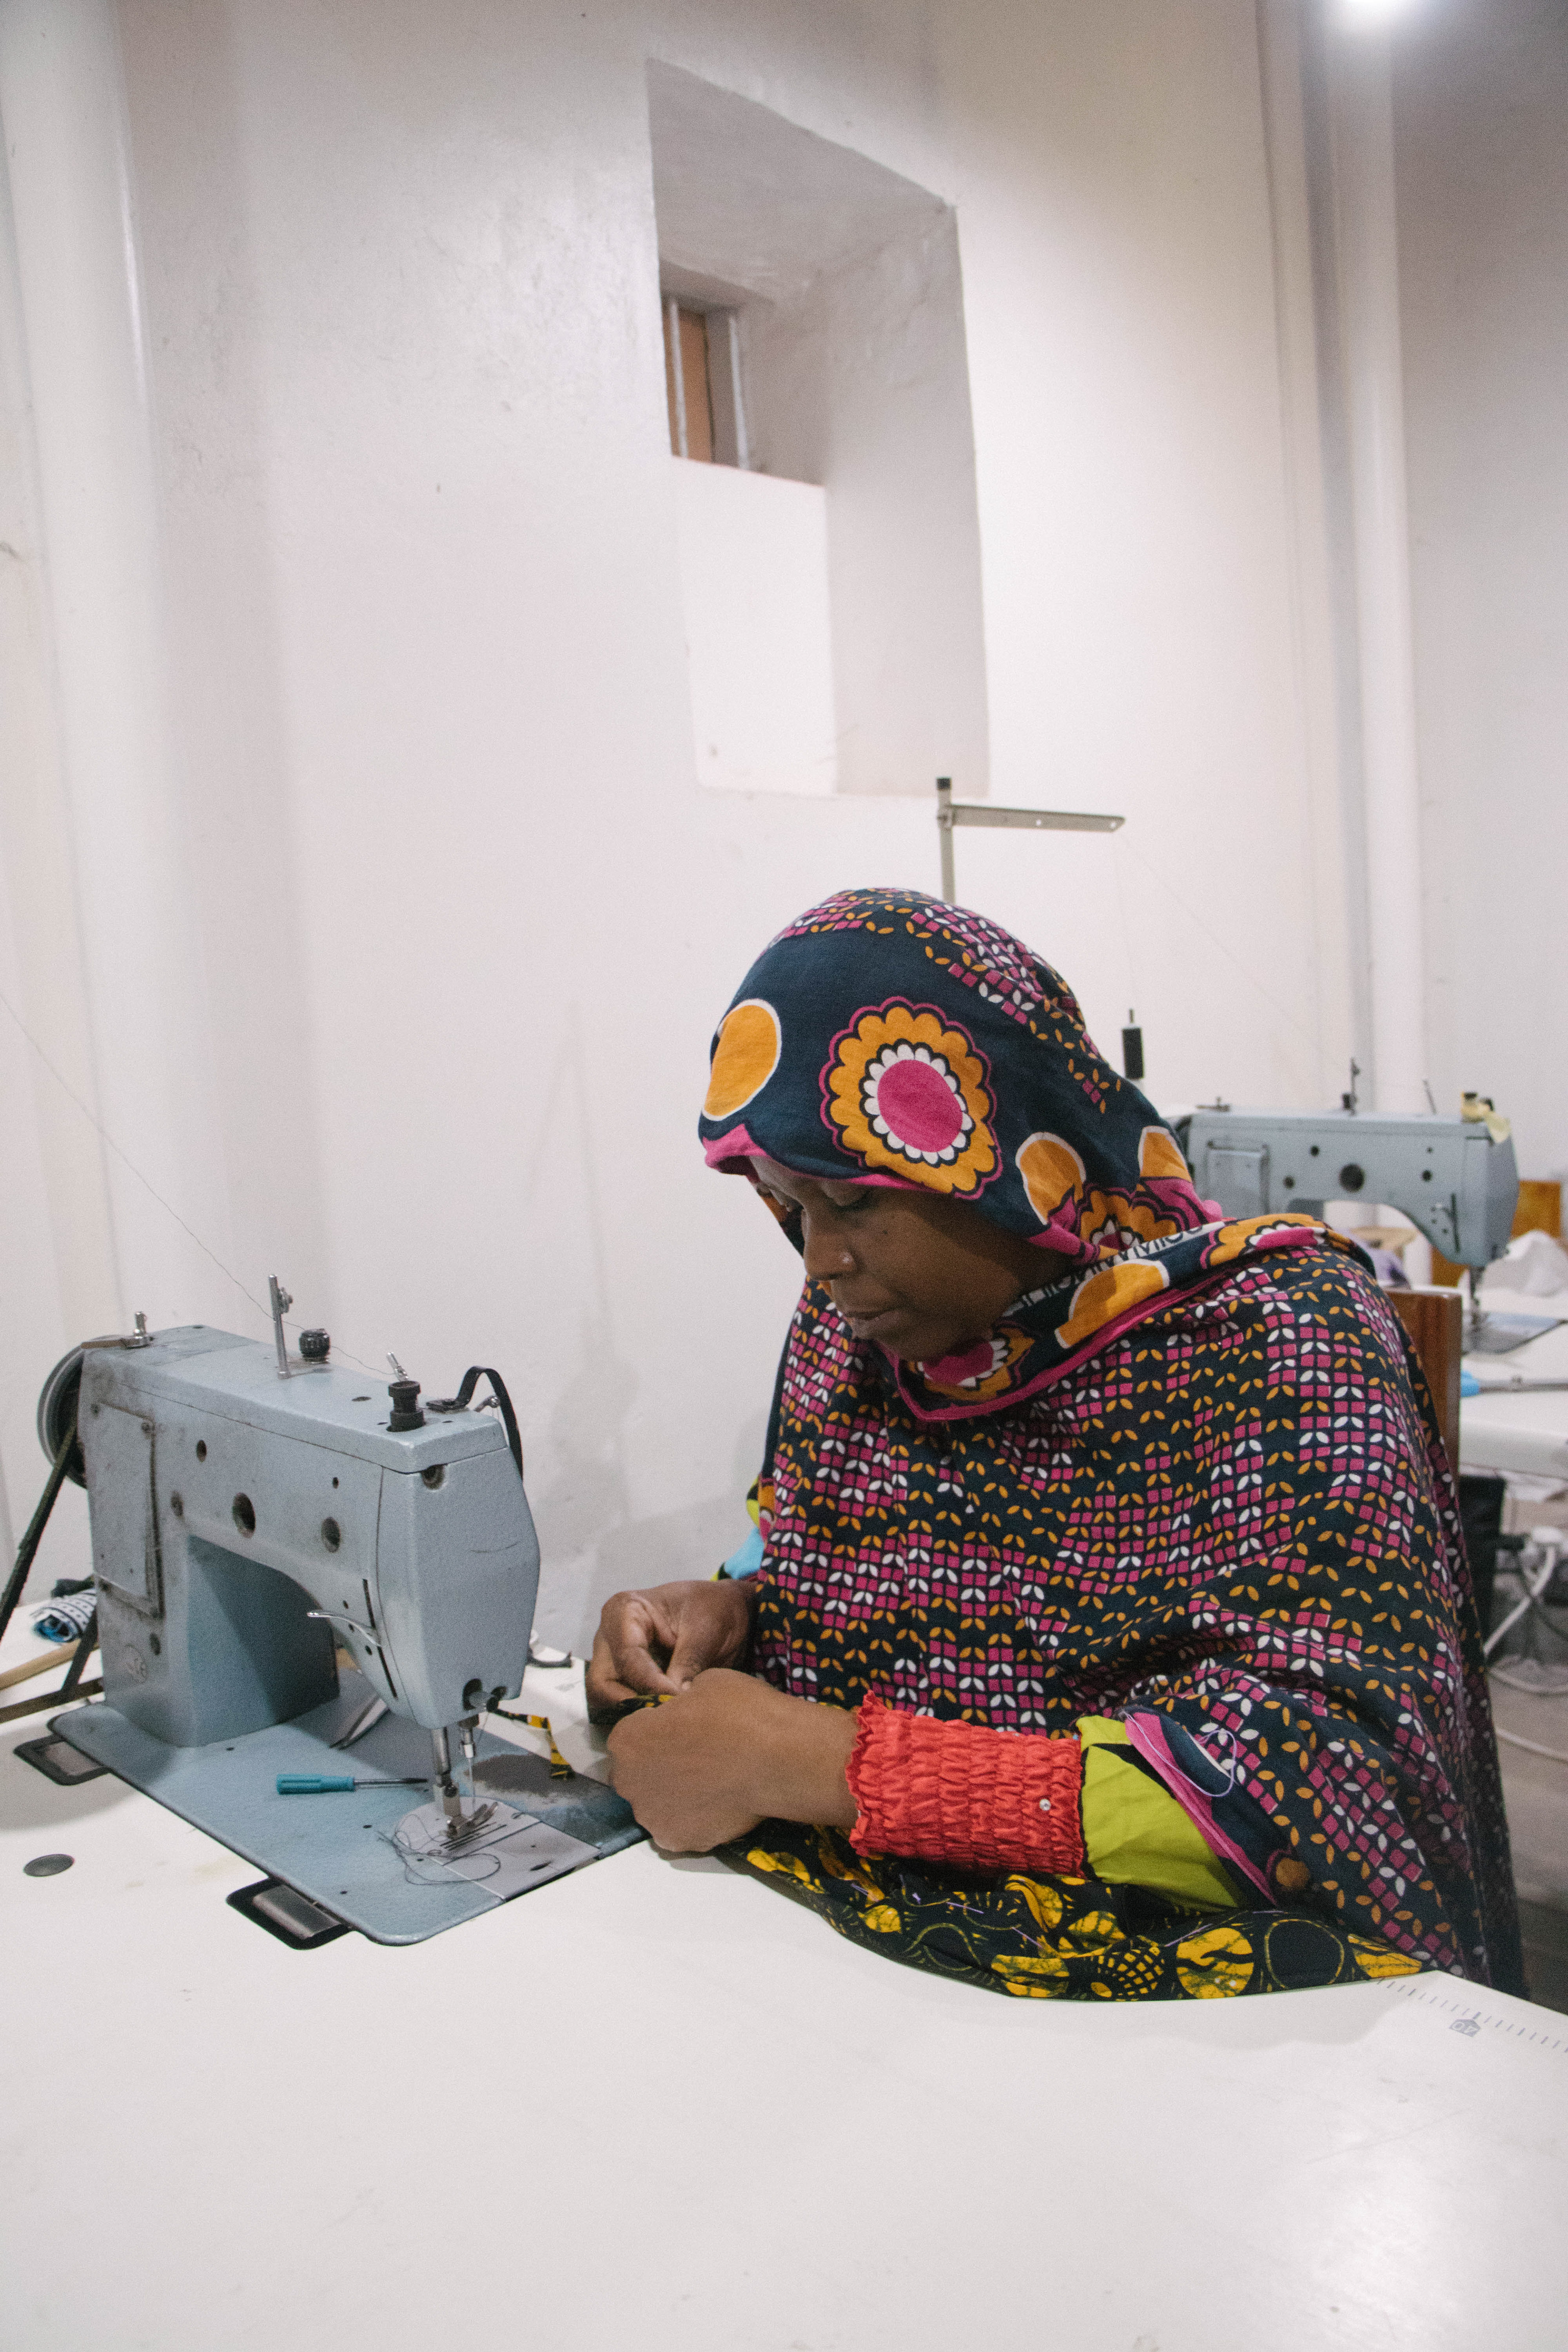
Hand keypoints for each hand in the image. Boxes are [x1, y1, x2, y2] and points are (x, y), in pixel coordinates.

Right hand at [586, 1577, 753, 1715]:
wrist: (725, 1612)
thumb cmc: (712, 1608)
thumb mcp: (705, 1631)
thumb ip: (687, 1663)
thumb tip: (674, 1700)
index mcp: (625, 1610)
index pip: (626, 1656)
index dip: (649, 1683)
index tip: (676, 1698)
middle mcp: (610, 1637)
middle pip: (602, 1683)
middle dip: (630, 1703)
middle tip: (666, 1715)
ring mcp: (614, 1659)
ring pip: (608, 1699)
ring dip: (635, 1712)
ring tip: (669, 1718)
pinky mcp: (625, 1679)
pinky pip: (622, 1703)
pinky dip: (641, 1714)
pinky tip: (667, 1719)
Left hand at [607, 1668, 857, 1852]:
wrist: (780, 1758)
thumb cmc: (741, 1712)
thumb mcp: (705, 1685)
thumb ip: (680, 1705)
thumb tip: (685, 1716)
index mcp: (628, 1739)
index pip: (628, 1737)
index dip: (653, 1732)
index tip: (678, 1731)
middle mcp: (630, 1782)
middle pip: (636, 1775)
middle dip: (657, 1768)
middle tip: (695, 1758)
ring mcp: (654, 1817)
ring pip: (657, 1805)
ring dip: (674, 1796)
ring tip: (712, 1784)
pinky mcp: (680, 1841)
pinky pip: (681, 1828)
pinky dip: (695, 1819)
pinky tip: (720, 1804)